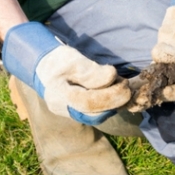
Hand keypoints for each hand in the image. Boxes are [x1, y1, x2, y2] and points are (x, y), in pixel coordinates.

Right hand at [2, 22, 130, 124]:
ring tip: (124, 88)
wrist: (47, 69)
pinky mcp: (81, 114)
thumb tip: (111, 76)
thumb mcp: (72, 59)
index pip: (86, 102)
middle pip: (94, 114)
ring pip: (98, 116)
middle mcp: (64, 110)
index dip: (108, 94)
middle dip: (115, 102)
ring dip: (115, 104)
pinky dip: (112, 105)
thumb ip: (91, 70)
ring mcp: (72, 114)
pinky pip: (99, 114)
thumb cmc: (58, 61)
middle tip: (128, 88)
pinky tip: (120, 94)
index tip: (123, 82)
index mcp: (57, 95)